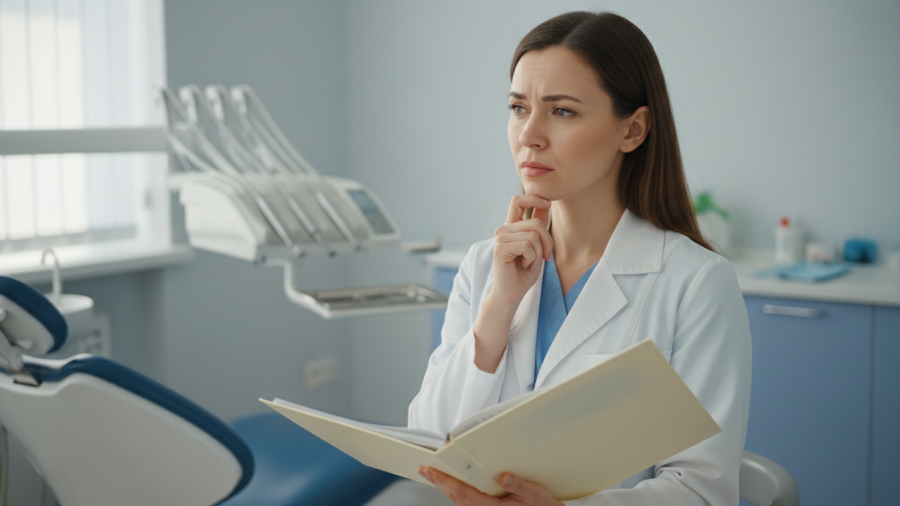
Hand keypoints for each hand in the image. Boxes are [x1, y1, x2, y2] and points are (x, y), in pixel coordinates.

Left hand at [418, 467, 562, 505]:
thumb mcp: (535, 494)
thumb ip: (519, 486)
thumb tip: (503, 476)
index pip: (462, 493)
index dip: (444, 481)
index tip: (431, 471)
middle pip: (455, 497)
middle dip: (438, 482)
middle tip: (423, 469)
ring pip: (459, 500)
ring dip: (444, 487)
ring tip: (432, 474)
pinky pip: (466, 501)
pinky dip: (455, 491)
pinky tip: (451, 484)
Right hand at [489, 194, 552, 306]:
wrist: (511, 294)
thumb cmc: (523, 272)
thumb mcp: (537, 246)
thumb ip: (539, 226)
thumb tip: (547, 203)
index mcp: (511, 226)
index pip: (518, 200)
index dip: (534, 198)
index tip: (548, 203)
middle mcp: (503, 229)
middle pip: (536, 223)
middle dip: (547, 241)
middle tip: (544, 257)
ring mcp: (500, 238)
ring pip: (533, 235)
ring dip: (538, 252)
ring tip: (528, 262)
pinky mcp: (500, 248)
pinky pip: (527, 246)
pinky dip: (531, 258)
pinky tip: (522, 264)